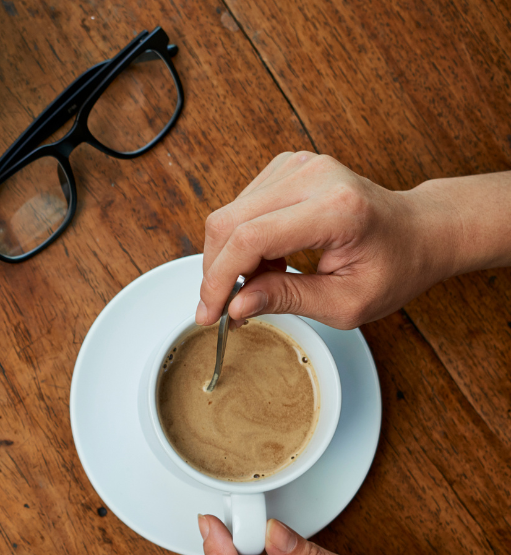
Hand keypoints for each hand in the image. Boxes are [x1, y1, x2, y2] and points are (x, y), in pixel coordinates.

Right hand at [196, 152, 510, 328]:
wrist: (419, 230)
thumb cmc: (393, 267)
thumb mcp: (347, 302)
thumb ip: (288, 300)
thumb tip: (236, 306)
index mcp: (337, 209)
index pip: (251, 237)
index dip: (220, 279)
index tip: (209, 313)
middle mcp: (315, 176)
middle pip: (229, 221)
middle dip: (216, 270)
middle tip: (224, 306)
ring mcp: (300, 165)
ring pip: (229, 214)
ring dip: (230, 257)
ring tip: (260, 282)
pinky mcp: (289, 166)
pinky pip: (241, 205)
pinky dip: (242, 240)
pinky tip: (267, 259)